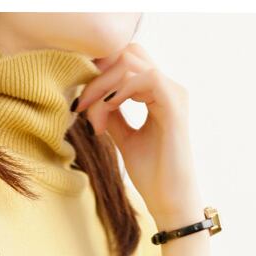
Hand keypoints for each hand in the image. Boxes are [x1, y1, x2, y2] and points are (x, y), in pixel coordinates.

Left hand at [74, 42, 202, 227]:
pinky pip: (147, 78)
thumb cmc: (152, 175)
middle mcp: (168, 88)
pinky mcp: (175, 106)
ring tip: (94, 117)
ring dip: (105, 85)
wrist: (169, 201)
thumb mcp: (124, 139)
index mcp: (158, 94)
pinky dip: (122, 90)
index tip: (80, 104)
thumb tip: (92, 98)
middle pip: (128, 54)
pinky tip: (109, 110)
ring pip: (133, 63)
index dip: (99, 75)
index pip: (125, 63)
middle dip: (98, 75)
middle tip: (81, 105)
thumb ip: (112, 116)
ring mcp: (173, 94)